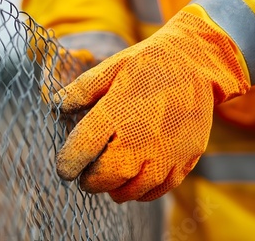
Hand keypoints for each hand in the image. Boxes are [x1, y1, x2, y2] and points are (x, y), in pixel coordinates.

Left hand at [53, 4, 249, 202]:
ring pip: (130, 191)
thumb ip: (82, 89)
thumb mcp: (112, 67)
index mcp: (117, 112)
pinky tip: (135, 178)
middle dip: (89, 181)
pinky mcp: (184, 161)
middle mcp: (141, 137)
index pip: (80, 151)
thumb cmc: (150, 64)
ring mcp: (166, 152)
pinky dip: (141, 191)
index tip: (65, 168)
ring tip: (112, 176)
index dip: (67, 165)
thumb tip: (57, 107)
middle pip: (104, 178)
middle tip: (87, 174)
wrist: (197, 64)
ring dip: (115, 188)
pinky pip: (156, 191)